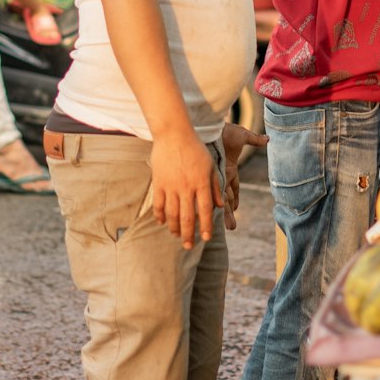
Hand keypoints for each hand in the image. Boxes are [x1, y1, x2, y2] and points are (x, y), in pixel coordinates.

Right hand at [150, 126, 223, 247]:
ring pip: (172, 213)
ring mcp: (171, 185)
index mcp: (201, 183)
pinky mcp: (159, 182)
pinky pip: (159, 204)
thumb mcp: (210, 165)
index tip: (206, 238)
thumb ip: (215, 186)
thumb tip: (220, 205)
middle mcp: (186, 187)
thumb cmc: (195, 148)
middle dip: (188, 234)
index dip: (206, 226)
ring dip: (174, 228)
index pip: (205, 210)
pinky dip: (160, 215)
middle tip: (188, 246)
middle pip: (187, 217)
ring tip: (176, 236)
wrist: (174, 134)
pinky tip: (162, 222)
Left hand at [220, 122, 267, 229]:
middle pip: (227, 198)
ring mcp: (214, 178)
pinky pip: (213, 195)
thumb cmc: (225, 130)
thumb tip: (267, 139)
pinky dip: (213, 205)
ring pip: (220, 200)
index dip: (235, 197)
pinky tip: (212, 218)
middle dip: (229, 212)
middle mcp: (221, 176)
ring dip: (223, 214)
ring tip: (228, 228)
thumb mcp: (242, 135)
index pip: (234, 187)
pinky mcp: (209, 178)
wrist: (210, 126)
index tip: (236, 207)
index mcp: (229, 168)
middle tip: (232, 227)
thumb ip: (254, 139)